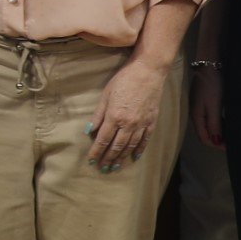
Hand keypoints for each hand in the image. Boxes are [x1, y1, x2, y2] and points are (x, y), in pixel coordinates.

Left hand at [87, 55, 168, 170]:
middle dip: (108, 158)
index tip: (91, 160)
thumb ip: (98, 115)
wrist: (148, 71)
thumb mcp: (106, 95)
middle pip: (116, 146)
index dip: (96, 151)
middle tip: (102, 168)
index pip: (103, 140)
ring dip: (121, 157)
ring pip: (130, 146)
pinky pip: (145, 140)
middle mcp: (128, 124)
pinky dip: (139, 150)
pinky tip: (134, 157)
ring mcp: (141, 124)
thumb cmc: (124, 80)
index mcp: (114, 117)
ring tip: (115, 167)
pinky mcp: (151, 122)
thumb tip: (89, 131)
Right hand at [189, 63, 224, 148]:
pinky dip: (218, 123)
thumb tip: (215, 141)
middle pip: (205, 133)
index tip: (230, 148)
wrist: (209, 65)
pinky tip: (226, 122)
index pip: (204, 138)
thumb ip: (214, 124)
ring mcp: (199, 108)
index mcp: (197, 117)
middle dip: (218, 140)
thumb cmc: (212, 85)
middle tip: (233, 142)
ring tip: (231, 134)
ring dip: (219, 132)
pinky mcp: (204, 102)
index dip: (217, 145)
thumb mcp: (214, 106)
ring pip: (208, 126)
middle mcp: (196, 114)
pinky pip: (210, 118)